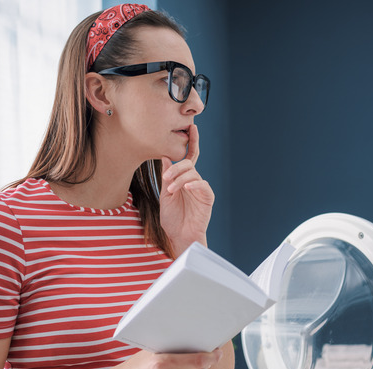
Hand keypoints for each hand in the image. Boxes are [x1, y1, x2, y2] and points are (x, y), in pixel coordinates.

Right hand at [112, 349, 221, 368]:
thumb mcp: (151, 351)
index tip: (218, 352)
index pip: (195, 362)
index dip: (210, 357)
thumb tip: (195, 336)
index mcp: (160, 364)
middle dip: (206, 364)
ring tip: (193, 364)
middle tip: (210, 356)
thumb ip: (171, 347)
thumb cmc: (138, 364)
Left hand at [159, 124, 213, 255]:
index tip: (192, 128)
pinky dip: (193, 184)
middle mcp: (193, 181)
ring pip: (192, 173)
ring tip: (170, 190)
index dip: (191, 142)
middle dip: (176, 168)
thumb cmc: (172, 219)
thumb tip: (165, 157)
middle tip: (165, 179)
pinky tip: (185, 187)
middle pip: (188, 164)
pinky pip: (203, 185)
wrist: (179, 236)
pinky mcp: (207, 198)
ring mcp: (201, 189)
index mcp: (183, 179)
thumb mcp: (165, 195)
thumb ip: (167, 177)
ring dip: (179, 179)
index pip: (188, 157)